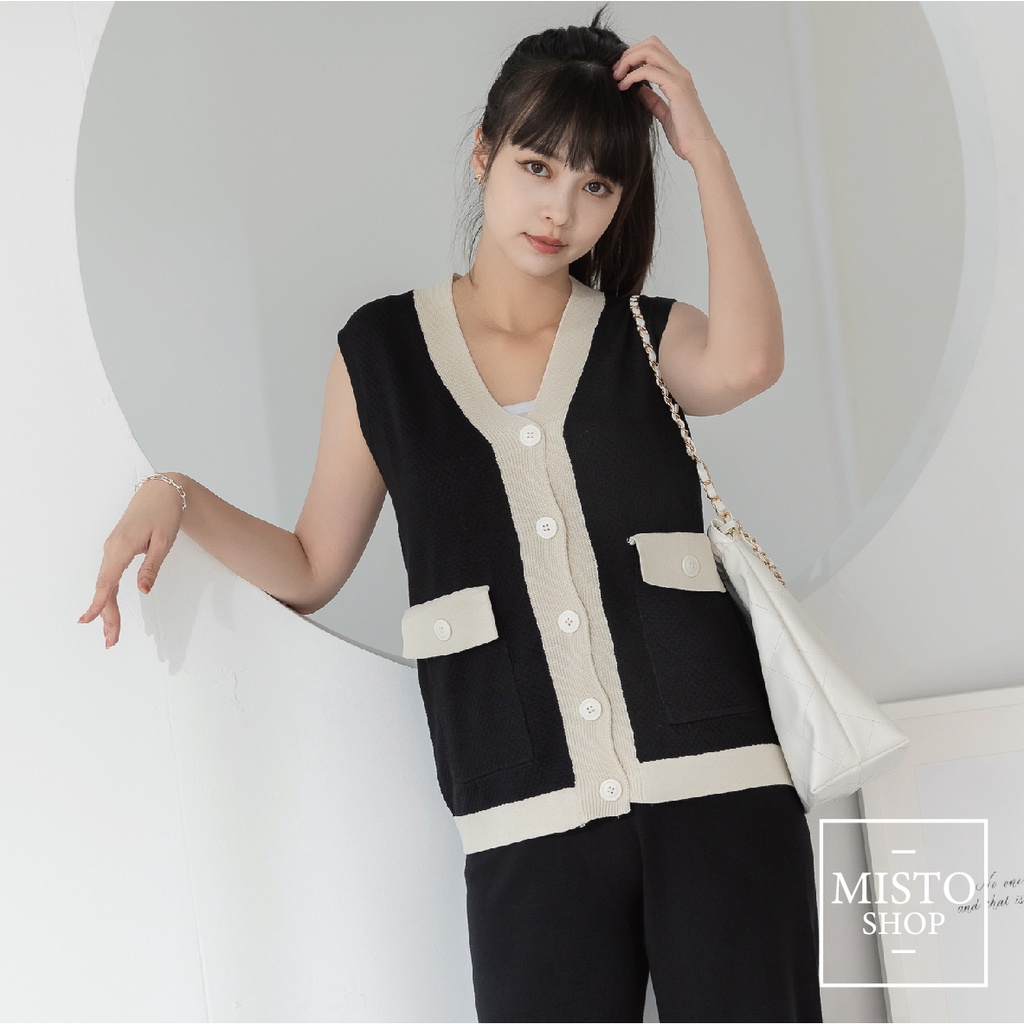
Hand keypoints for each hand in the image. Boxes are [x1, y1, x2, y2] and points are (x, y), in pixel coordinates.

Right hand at [78, 476, 185, 647]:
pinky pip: (108, 575)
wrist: (161, 491)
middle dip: (106, 615)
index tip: (88, 621)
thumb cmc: (165, 514)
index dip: (99, 603)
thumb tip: (143, 591)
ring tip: (111, 631)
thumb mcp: (164, 541)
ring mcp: (112, 548)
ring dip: (107, 607)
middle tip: (111, 640)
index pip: (107, 581)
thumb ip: (152, 566)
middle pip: (104, 587)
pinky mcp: (116, 548)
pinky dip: (108, 593)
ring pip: (105, 582)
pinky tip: (108, 606)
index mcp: (122, 547)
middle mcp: (112, 549)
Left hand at [612, 37, 718, 164]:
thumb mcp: (663, 113)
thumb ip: (652, 99)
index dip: (634, 56)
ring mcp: (679, 78)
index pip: (654, 50)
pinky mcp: (676, 88)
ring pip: (650, 51)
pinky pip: (649, 70)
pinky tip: (624, 87)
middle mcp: (679, 72)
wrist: (699, 148)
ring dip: (629, 61)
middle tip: (616, 72)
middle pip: (651, 43)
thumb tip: (638, 89)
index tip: (620, 73)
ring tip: (617, 77)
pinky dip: (633, 75)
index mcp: (677, 77)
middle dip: (629, 54)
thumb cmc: (685, 135)